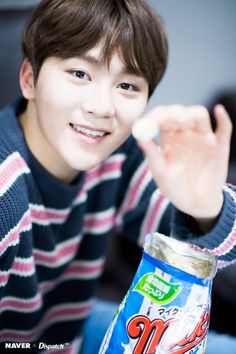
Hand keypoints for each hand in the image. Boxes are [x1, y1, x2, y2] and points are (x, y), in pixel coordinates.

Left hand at [135, 104, 231, 219]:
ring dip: (189, 114)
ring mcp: (203, 137)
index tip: (146, 122)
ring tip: (180, 121)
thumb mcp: (160, 172)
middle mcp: (185, 132)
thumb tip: (139, 137)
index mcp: (168, 135)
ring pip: (199, 115)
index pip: (162, 116)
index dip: (154, 116)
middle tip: (163, 120)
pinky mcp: (220, 145)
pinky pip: (224, 128)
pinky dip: (223, 117)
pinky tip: (218, 110)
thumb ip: (152, 154)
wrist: (194, 203)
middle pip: (180, 112)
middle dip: (170, 114)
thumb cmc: (174, 186)